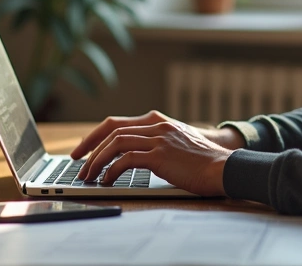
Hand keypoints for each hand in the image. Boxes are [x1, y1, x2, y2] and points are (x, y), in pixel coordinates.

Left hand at [70, 111, 240, 196]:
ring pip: (116, 143)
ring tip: (89, 175)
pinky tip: (107, 180)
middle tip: (78, 164)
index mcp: (157, 121)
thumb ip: (155, 142)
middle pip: (112, 131)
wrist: (224, 166)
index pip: (116, 123)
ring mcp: (158, 139)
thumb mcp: (176, 144)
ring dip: (97, 161)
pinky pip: (126, 160)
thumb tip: (128, 157)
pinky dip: (112, 170)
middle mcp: (156, 126)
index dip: (95, 135)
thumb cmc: (202, 161)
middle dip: (90, 148)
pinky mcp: (160, 155)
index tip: (82, 149)